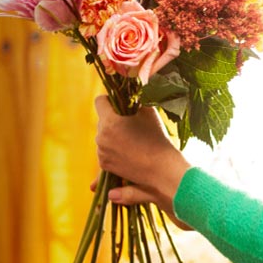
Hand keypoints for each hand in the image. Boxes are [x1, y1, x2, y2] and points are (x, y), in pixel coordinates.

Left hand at [93, 95, 193, 229]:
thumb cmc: (158, 138)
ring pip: (103, 135)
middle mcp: (101, 137)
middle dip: (113, 119)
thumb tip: (128, 91)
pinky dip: (113, 149)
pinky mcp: (104, 165)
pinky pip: (104, 150)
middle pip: (102, 119)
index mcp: (109, 122)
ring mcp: (101, 153)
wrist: (163, 170)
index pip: (99, 101)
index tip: (121, 104)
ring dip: (113, 134)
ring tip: (132, 139)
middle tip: (131, 124)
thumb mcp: (148, 111)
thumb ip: (135, 99)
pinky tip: (126, 149)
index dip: (110, 99)